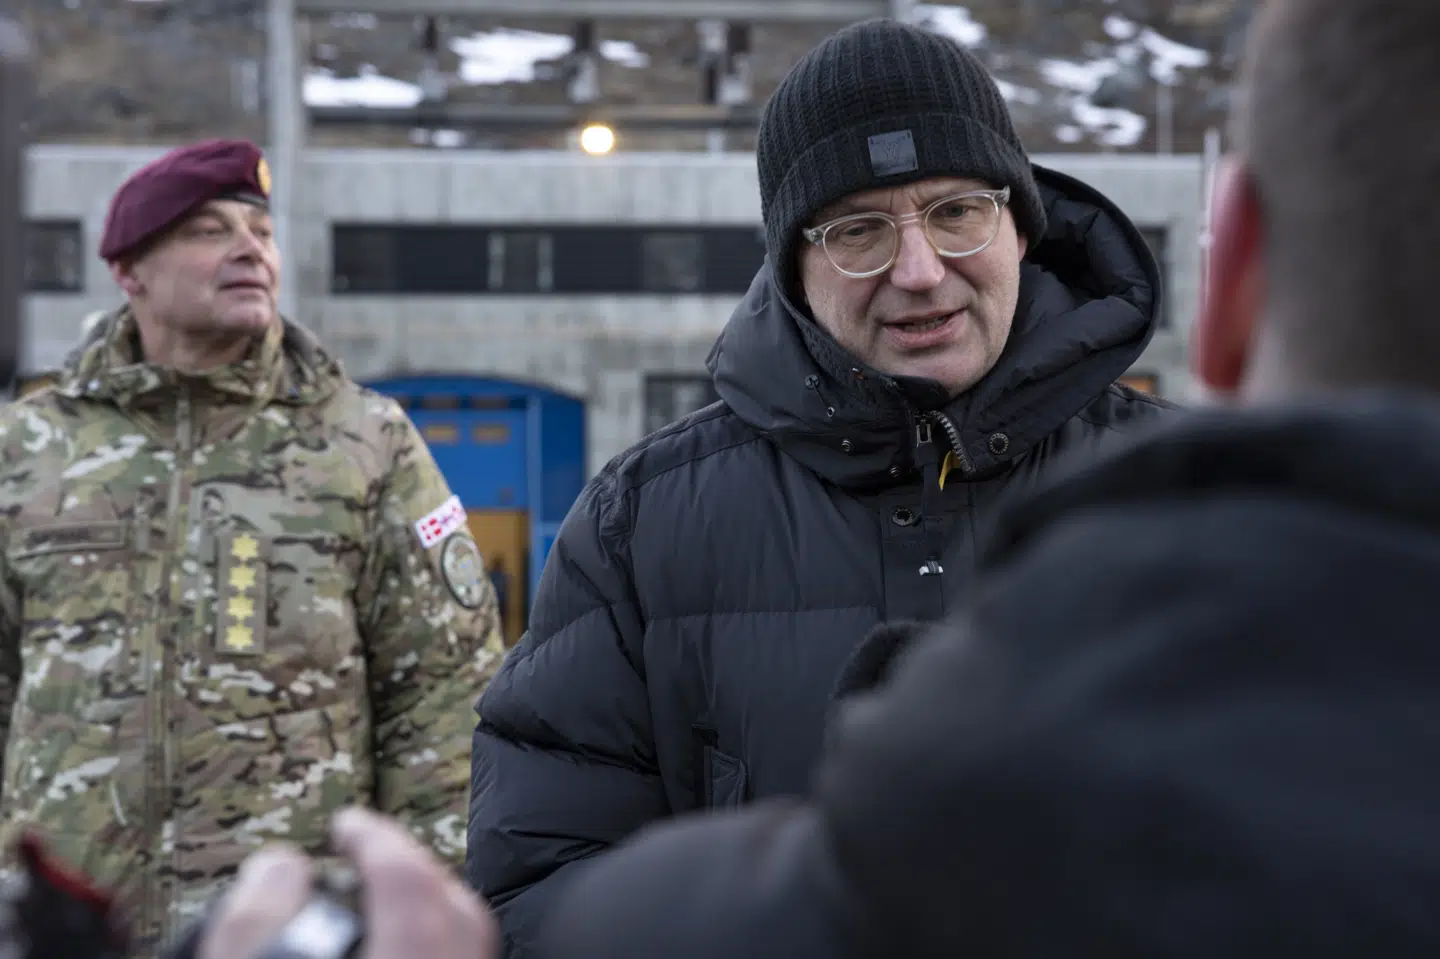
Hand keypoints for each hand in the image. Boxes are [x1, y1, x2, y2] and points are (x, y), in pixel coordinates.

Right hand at [199, 807, 497, 958]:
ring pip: (464, 946)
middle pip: (459, 914)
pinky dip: (431, 946)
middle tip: (372, 858)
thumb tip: (282, 866)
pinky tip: (390, 945)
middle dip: (417, 872)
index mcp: (406, 956)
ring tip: (378, 904)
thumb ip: (260, 914)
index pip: (406, 878)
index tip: (346, 823)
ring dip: (428, 912)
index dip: (374, 838)